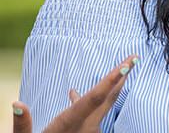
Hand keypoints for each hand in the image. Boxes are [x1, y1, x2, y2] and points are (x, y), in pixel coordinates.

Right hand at [13, 55, 138, 132]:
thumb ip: (22, 124)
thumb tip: (17, 104)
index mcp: (71, 124)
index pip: (95, 98)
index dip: (111, 81)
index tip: (127, 67)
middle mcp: (86, 127)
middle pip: (107, 98)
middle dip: (121, 77)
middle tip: (135, 58)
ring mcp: (89, 131)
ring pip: (100, 105)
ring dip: (108, 87)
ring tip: (122, 69)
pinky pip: (91, 114)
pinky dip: (88, 102)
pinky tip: (72, 92)